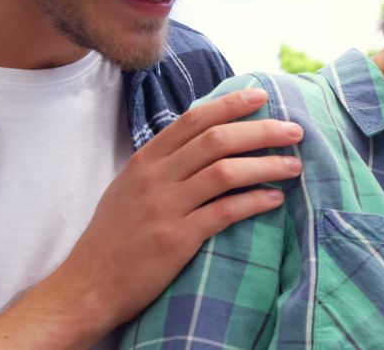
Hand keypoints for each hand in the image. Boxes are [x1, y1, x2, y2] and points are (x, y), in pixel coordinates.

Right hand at [0, 88, 302, 348]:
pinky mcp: (177, 239)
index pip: (193, 119)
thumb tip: (201, 142)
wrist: (88, 285)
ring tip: (294, 166)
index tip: (261, 97)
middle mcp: (155, 177)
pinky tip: (274, 199)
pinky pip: (225, 212)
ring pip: (225, 172)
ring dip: (266, 166)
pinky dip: (254, 201)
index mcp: (145, 160)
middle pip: (217, 140)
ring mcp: (165, 207)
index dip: (230, 105)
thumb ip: (162, 165)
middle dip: (261, 131)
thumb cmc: (113, 237)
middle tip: (294, 131)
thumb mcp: (129, 188)